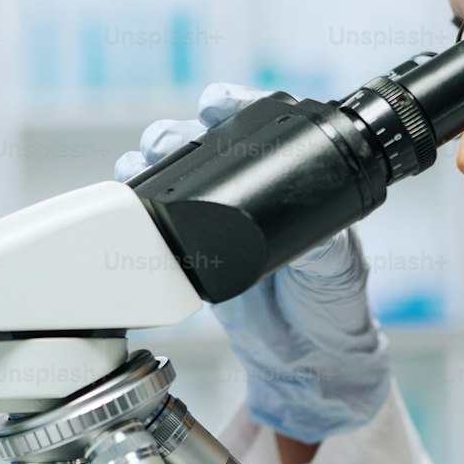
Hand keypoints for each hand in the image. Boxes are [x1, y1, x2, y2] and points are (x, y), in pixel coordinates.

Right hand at [116, 83, 391, 443]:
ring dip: (148, 160)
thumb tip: (306, 218)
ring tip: (140, 165)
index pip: (255, 127)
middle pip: (200, 141)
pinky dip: (134, 203)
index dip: (233, 105)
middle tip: (173, 141)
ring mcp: (212, 219)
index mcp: (287, 179)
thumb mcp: (337, 264)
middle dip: (177, 131)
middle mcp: (245, 190)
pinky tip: (126, 195)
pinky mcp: (187, 252)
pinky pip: (153, 220)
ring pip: (169, 172)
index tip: (217, 104)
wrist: (306, 359)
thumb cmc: (333, 303)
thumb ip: (324, 240)